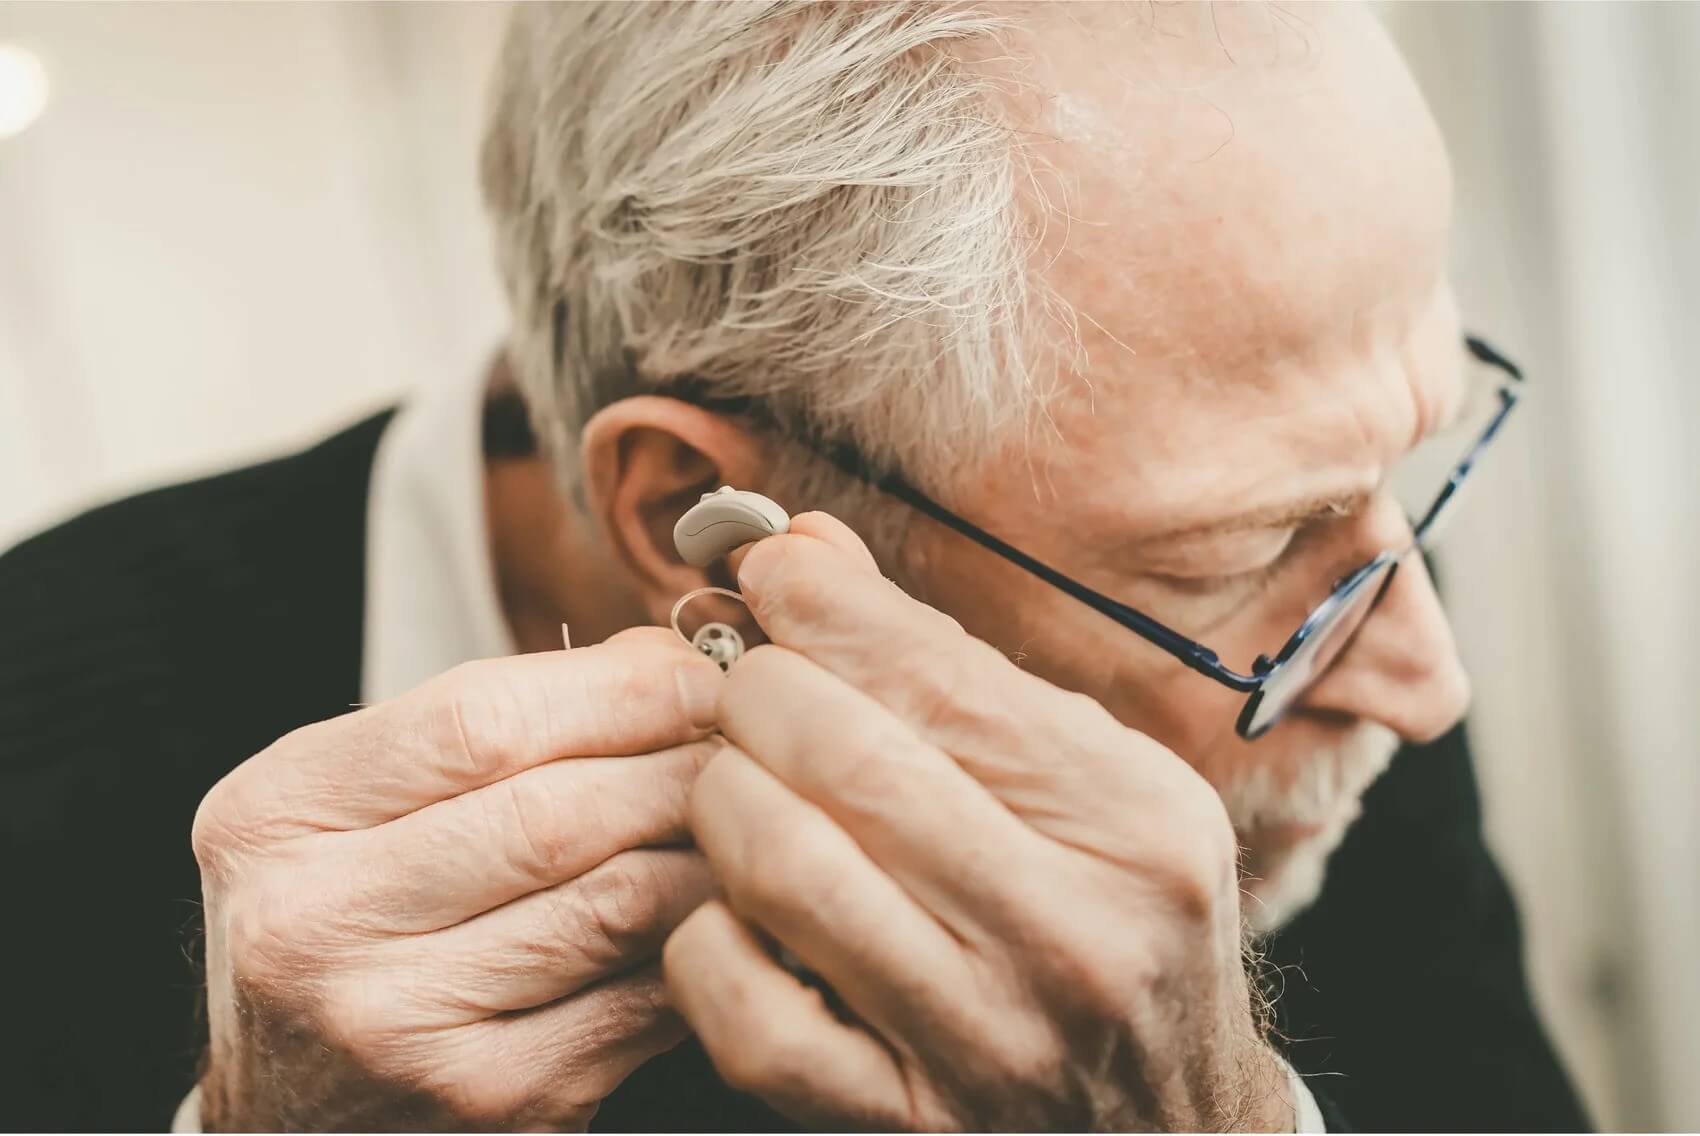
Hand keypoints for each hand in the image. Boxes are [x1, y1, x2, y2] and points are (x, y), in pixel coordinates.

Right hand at [191, 628, 723, 1130]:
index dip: (617, 690)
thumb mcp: (357, 802)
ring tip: (749, 816)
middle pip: (556, 814)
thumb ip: (492, 723)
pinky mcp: (490, 1099)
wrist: (278, 1111)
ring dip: (707, 850)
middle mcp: (315, 924)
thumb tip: (660, 660)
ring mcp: (399, 1026)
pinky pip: (640, 997)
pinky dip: (699, 940)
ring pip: (617, 904)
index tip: (694, 674)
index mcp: (275, 814)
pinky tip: (720, 909)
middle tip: (748, 743)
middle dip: (681, 764)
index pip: (479, 722)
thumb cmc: (342, 924)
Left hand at [663, 516, 1293, 1130]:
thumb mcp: (1094, 786)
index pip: (940, 676)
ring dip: (726, 794)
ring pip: (782, 865)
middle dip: (760, 690)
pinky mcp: (902, 1119)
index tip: (771, 569)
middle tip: (750, 684)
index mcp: (1133, 821)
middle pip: (846, 756)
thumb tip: (804, 549)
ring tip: (741, 779)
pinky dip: (708, 938)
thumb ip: (955, 669)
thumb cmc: (1116, 923)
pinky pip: (744, 1010)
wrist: (1171, 1126)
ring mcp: (983, 1039)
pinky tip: (739, 910)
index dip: (825, 605)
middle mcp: (1069, 931)